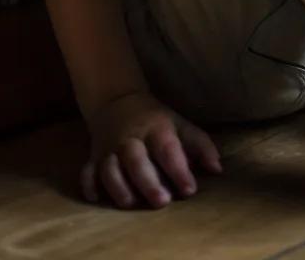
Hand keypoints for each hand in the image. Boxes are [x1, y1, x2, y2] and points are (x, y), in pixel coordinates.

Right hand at [82, 90, 222, 208]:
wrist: (117, 102)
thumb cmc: (156, 121)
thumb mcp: (180, 125)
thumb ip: (200, 146)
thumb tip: (217, 169)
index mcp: (156, 128)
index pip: (168, 149)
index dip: (179, 170)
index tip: (190, 190)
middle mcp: (130, 139)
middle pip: (136, 160)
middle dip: (148, 181)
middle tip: (162, 201)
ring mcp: (109, 149)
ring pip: (109, 168)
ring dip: (119, 187)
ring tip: (132, 202)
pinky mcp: (93, 157)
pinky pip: (87, 172)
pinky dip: (90, 185)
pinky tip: (97, 198)